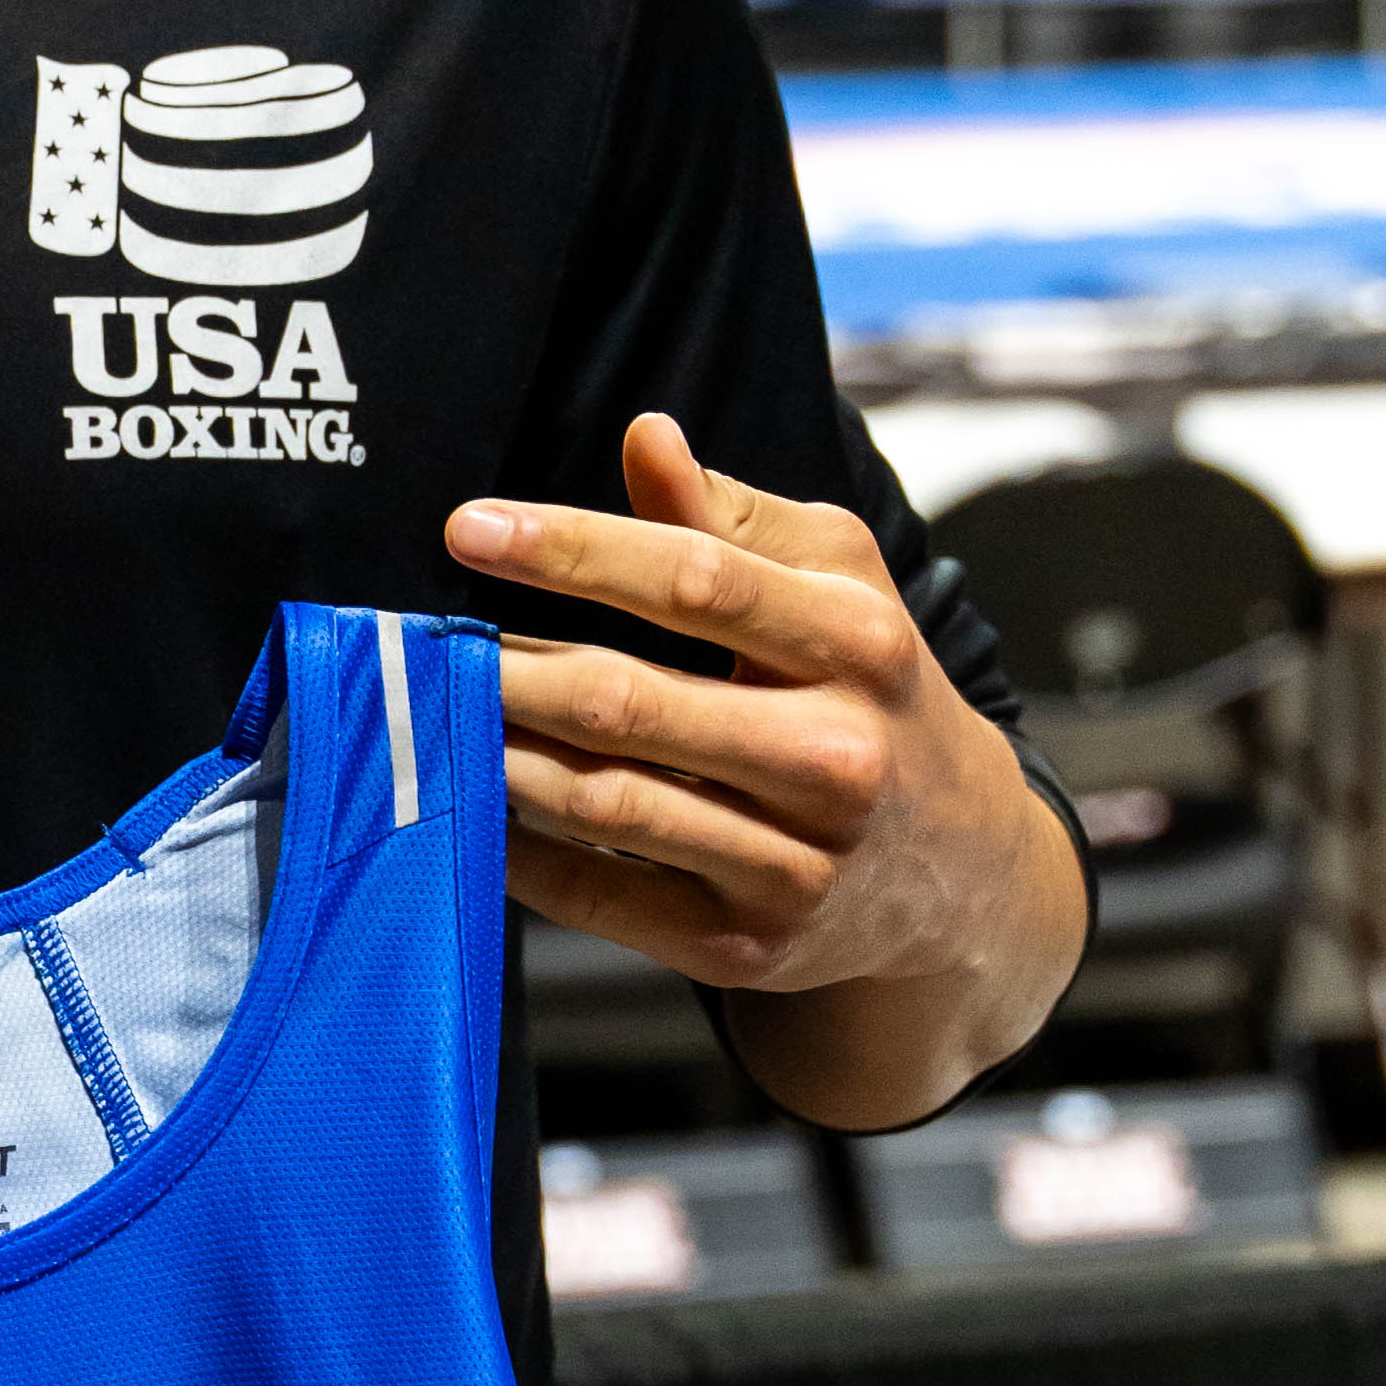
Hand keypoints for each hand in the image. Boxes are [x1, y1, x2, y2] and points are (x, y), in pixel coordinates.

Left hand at [444, 415, 1086, 1130]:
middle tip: (419, 640)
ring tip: (432, 711)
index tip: (468, 528)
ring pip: (606, 803)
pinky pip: (602, 894)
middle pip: (632, 703)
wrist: (966, 876)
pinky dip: (521, 848)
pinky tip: (472, 799)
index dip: (572, 550)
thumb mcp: (838, 588)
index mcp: (860, 645)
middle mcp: (836, 758)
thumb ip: (733, 518)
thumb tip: (644, 438)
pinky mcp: (748, 947)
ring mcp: (795, 865)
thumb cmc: (875, 693)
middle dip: (507, 667)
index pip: (695, 583)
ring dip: (499, 755)